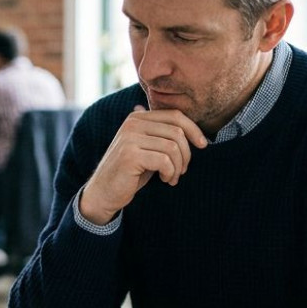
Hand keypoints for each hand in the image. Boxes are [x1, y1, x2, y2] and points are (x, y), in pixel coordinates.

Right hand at [78, 106, 207, 224]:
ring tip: (172, 177)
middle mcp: (132, 124)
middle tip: (182, 170)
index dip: (194, 129)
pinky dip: (170, 173)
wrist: (103, 192)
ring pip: (173, 147)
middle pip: (177, 131)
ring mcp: (130, 138)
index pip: (175, 115)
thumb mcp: (146, 148)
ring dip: (178, 167)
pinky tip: (165, 180)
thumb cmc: (130, 172)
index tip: (203, 144)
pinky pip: (165, 161)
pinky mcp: (130, 155)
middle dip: (187, 153)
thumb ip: (160, 133)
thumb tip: (187, 123)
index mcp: (137, 118)